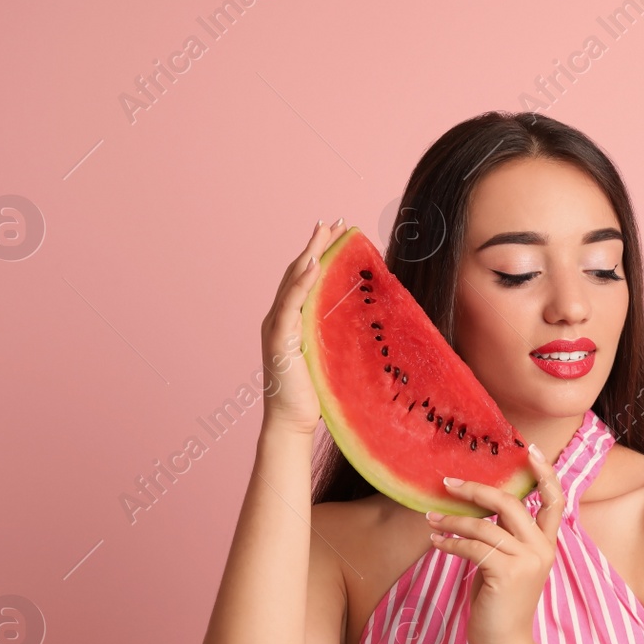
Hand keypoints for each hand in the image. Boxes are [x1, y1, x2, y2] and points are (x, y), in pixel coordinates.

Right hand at [260, 220, 344, 434]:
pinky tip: (314, 265)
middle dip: (315, 245)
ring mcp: (277, 327)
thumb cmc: (316, 393)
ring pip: (292, 283)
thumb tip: (367, 315)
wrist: (292, 422)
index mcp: (293, 319)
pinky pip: (289, 306)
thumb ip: (339, 332)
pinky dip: (301, 284)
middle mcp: (281, 318)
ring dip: (309, 255)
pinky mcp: (278, 340)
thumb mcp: (332, 354)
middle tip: (335, 221)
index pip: (307, 278)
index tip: (338, 231)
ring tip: (324, 233)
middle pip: (298, 272)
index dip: (320, 252)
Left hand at [426, 443, 565, 643]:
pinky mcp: (506, 574)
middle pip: (510, 503)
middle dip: (477, 489)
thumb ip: (505, 537)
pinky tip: (436, 542)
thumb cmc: (501, 605)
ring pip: (484, 526)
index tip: (530, 449)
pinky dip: (450, 542)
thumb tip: (481, 508)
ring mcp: (526, 561)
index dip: (545, 473)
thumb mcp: (509, 565)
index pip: (554, 501)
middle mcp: (541, 549)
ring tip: (431, 519)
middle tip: (448, 482)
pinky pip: (472, 547)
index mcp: (545, 544)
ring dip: (452, 520)